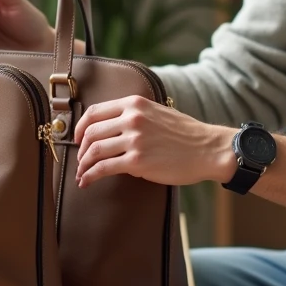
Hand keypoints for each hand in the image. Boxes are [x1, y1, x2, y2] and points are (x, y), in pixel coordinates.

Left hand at [73, 95, 237, 187]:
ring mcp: (134, 139)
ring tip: (82, 173)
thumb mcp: (157, 112)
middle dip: (81, 149)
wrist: (207, 149)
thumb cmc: (185, 134)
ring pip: (94, 150)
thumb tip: (110, 127)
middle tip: (81, 160)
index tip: (78, 139)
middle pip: (91, 132)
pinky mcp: (137, 161)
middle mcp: (132, 118)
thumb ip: (134, 115)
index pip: (94, 112)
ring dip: (83, 164)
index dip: (80, 127)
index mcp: (135, 104)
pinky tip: (87, 181)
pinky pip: (104, 168)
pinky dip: (90, 176)